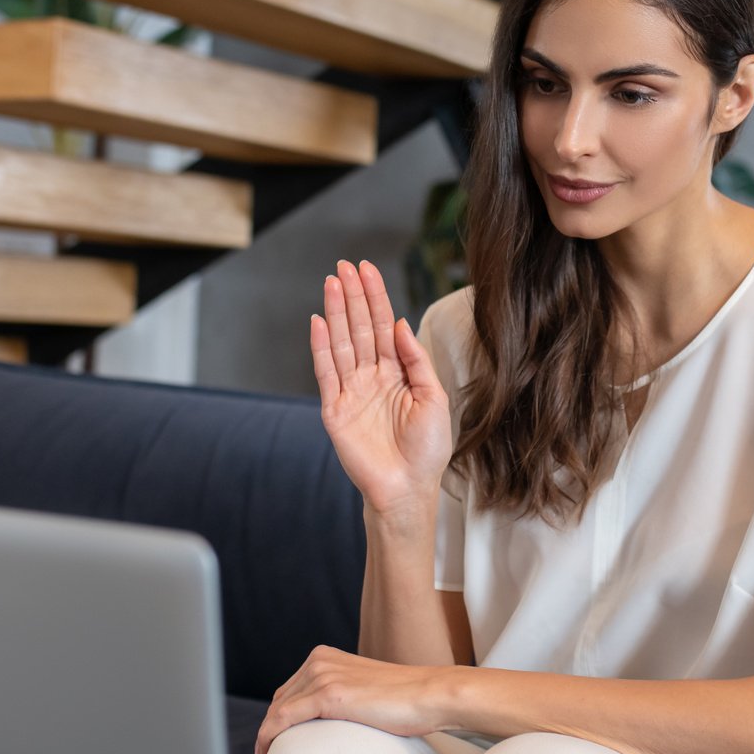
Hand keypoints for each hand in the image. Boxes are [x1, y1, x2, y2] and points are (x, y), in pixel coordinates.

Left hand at [253, 645, 455, 753]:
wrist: (431, 695)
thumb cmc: (407, 700)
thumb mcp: (365, 691)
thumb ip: (344, 697)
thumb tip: (331, 724)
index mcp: (326, 657)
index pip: (289, 690)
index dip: (276, 718)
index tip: (273, 743)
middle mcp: (319, 661)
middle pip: (279, 700)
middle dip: (268, 729)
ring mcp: (322, 676)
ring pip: (276, 711)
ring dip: (265, 738)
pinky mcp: (328, 694)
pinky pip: (283, 719)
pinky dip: (268, 738)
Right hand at [311, 259, 452, 516]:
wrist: (408, 488)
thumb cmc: (427, 449)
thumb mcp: (434, 398)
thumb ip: (417, 360)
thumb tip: (401, 323)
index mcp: (397, 373)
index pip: (384, 326)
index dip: (376, 297)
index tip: (367, 270)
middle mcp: (372, 377)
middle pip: (361, 328)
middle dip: (354, 296)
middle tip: (345, 265)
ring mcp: (351, 391)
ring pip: (342, 343)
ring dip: (337, 312)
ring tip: (332, 282)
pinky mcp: (335, 409)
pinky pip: (326, 372)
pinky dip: (321, 346)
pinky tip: (319, 321)